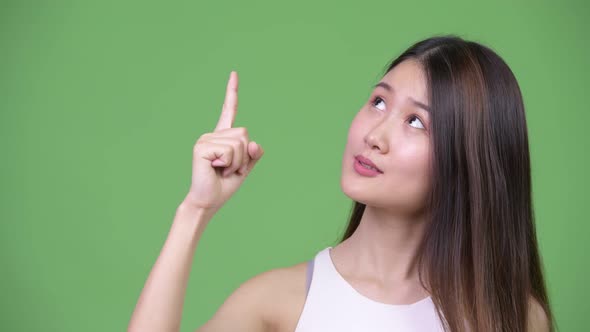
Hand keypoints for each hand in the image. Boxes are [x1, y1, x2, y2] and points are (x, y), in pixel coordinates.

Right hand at [183, 71, 263, 215]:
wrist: (209, 201)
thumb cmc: (225, 185)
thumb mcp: (246, 167)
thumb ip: (254, 153)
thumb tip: (253, 142)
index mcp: (223, 136)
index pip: (229, 110)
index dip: (232, 92)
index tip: (234, 73)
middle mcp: (212, 134)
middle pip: (244, 133)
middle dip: (244, 156)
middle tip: (229, 168)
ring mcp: (205, 139)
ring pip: (239, 143)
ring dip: (237, 162)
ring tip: (222, 170)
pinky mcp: (202, 147)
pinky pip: (230, 151)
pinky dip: (229, 164)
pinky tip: (216, 169)